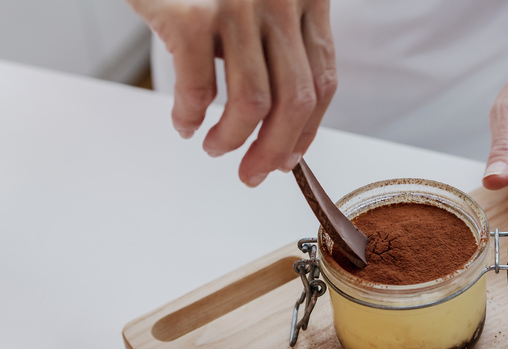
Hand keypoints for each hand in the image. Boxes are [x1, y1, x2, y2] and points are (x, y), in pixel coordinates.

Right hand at [127, 0, 336, 185]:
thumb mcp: (261, 5)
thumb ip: (280, 49)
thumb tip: (285, 130)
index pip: (324, 81)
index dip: (308, 130)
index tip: (289, 159)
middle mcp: (281, 0)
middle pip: (295, 101)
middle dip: (274, 151)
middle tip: (252, 173)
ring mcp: (239, 6)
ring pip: (253, 104)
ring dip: (232, 141)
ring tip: (215, 147)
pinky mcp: (192, 15)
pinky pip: (199, 90)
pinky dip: (189, 117)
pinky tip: (184, 122)